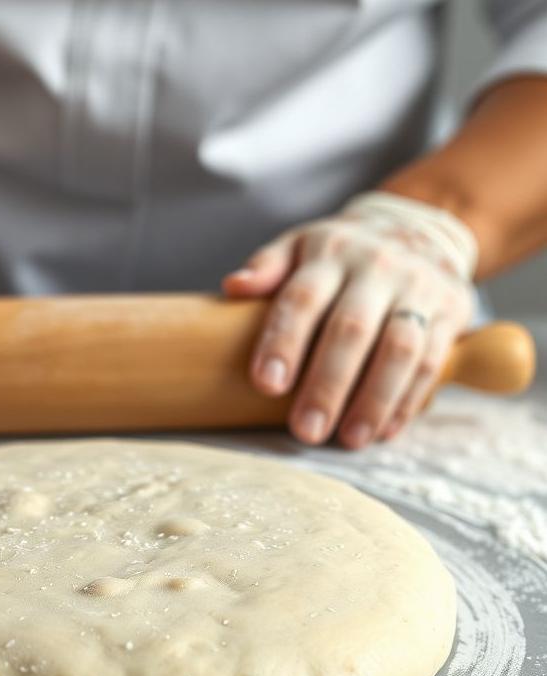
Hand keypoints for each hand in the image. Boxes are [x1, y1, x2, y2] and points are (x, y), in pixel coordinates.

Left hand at [222, 192, 476, 448]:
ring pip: (399, 348)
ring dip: (374, 399)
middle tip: (305, 430)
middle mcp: (376, 268)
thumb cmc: (339, 253)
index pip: (303, 298)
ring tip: (349, 439)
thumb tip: (233, 286)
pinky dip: (408, 400)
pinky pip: (432, 360)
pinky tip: (384, 431)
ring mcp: (418, 289)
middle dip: (327, 384)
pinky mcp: (451, 311)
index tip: (266, 385)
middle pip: (352, 328)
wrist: (418, 228)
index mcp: (330, 252)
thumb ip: (267, 267)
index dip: (284, 341)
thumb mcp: (299, 245)